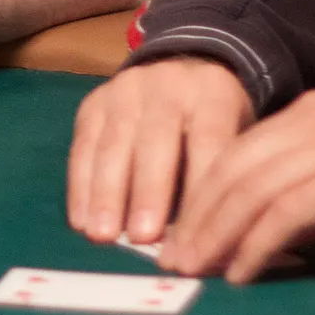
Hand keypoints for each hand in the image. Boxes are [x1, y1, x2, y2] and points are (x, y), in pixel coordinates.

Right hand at [67, 57, 252, 244]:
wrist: (182, 71)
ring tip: (103, 235)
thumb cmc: (214, 122)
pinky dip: (80, 186)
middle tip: (142, 237)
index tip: (191, 238)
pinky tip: (81, 220)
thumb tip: (204, 243)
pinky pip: (83, 146)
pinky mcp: (94, 103)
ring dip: (106, 194)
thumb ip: (219, 180)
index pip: (208, 142)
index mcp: (212, 96)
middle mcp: (167, 87)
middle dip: (148, 192)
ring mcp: (125, 91)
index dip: (198, 190)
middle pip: (156, 141)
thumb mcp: (234, 137)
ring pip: (113, 144)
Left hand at [163, 82, 314, 283]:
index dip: (203, 193)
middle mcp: (307, 125)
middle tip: (171, 257)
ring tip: (193, 269)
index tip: (182, 229)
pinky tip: (241, 271)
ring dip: (214, 234)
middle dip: (195, 217)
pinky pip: (286, 214)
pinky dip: (256, 244)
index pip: (237, 152)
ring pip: (249, 191)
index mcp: (306, 114)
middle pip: (232, 171)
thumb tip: (285, 225)